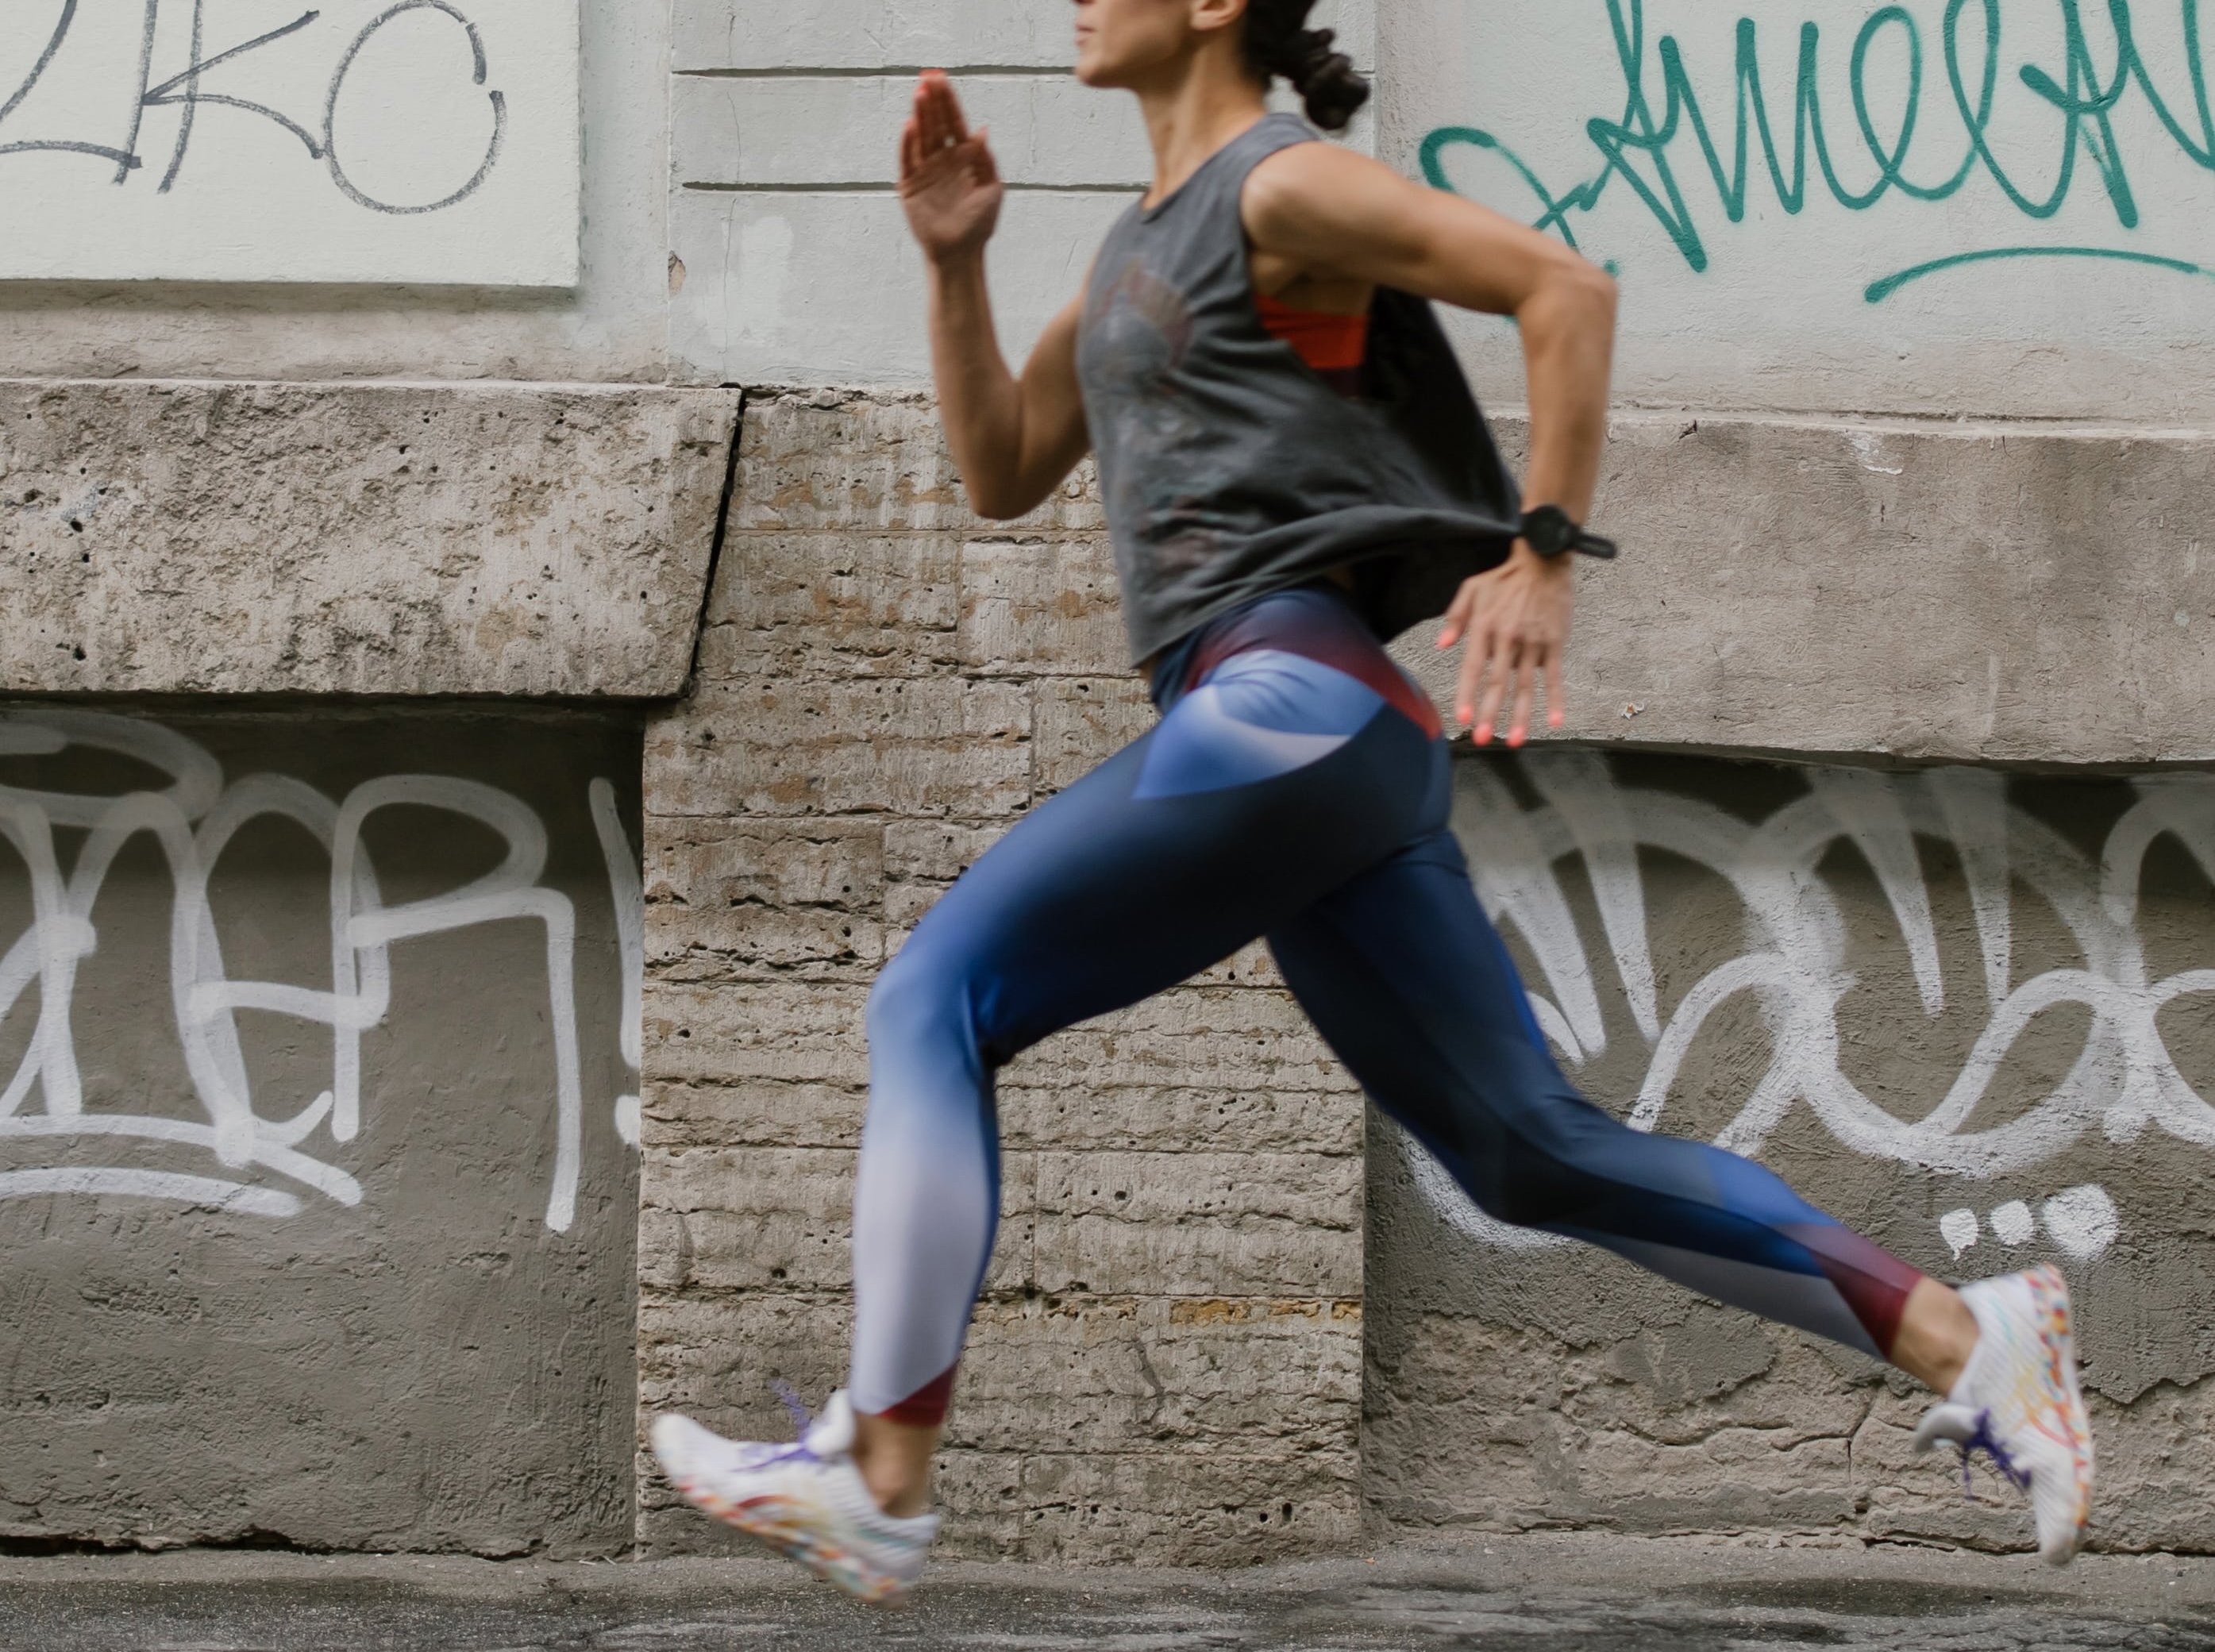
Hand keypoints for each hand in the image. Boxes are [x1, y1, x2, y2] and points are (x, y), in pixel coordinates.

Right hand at [899, 71, 1002, 264]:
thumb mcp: (992, 190)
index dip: (949, 101)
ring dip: (920, 114)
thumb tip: (981, 130)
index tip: (941, 78)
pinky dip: (907, 142)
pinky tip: (910, 124)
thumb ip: (986, 161)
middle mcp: (943, 160)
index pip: (954, 123)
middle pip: (936, 124)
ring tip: (920, 93)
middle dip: (933, 100)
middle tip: (928, 77)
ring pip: (921, 136)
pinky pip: (907, 158)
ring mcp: (925, 171)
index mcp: (964, 158)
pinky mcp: (910, 185)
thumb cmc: (981, 224)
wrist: (960, 252)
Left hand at [1436, 543, 1574, 746]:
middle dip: (1490, 714)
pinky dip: (1556, 699)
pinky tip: (1556, 721)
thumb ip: (1455, 617)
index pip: (1473, 667)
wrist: (1544, 560)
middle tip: (1483, 740)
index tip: (1464, 718)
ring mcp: (1533, 642)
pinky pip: (1555, 676)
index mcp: (1484, 627)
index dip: (1467, 694)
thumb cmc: (1504, 577)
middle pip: (1497, 683)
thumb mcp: (1472, 589)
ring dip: (1521, 716)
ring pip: (1525, 686)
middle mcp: (1508, 638)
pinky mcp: (1555, 643)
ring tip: (1516, 741)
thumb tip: (1441, 646)